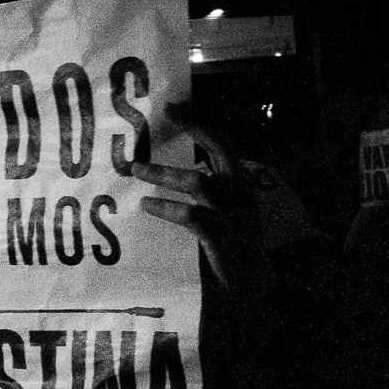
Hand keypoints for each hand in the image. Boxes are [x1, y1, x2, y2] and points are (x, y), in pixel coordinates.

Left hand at [133, 103, 271, 299]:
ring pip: (199, 183)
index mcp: (241, 182)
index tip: (173, 105)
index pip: (223, 142)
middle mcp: (240, 192)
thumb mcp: (225, 209)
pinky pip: (192, 217)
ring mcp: (233, 215)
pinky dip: (167, 208)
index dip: (199, 123)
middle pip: (218, 150)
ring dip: (165, 173)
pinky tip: (146, 205)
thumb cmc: (232, 242)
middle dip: (191, 130)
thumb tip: (172, 168)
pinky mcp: (221, 238)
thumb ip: (207, 188)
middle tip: (153, 125)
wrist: (252, 283)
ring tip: (136, 170)